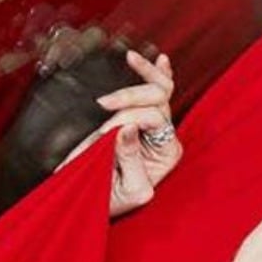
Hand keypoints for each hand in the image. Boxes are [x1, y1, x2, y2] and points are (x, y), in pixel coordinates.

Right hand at [57, 48, 181, 216]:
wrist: (94, 203)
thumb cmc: (111, 201)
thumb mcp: (127, 189)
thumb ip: (129, 159)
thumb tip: (127, 127)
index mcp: (167, 154)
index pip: (154, 119)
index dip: (127, 119)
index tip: (103, 131)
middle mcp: (165, 137)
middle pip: (159, 99)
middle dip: (130, 96)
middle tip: (102, 102)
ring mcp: (155, 128)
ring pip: (161, 90)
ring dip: (145, 73)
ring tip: (131, 58)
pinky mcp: (141, 120)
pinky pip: (159, 92)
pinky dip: (159, 74)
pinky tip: (162, 59)